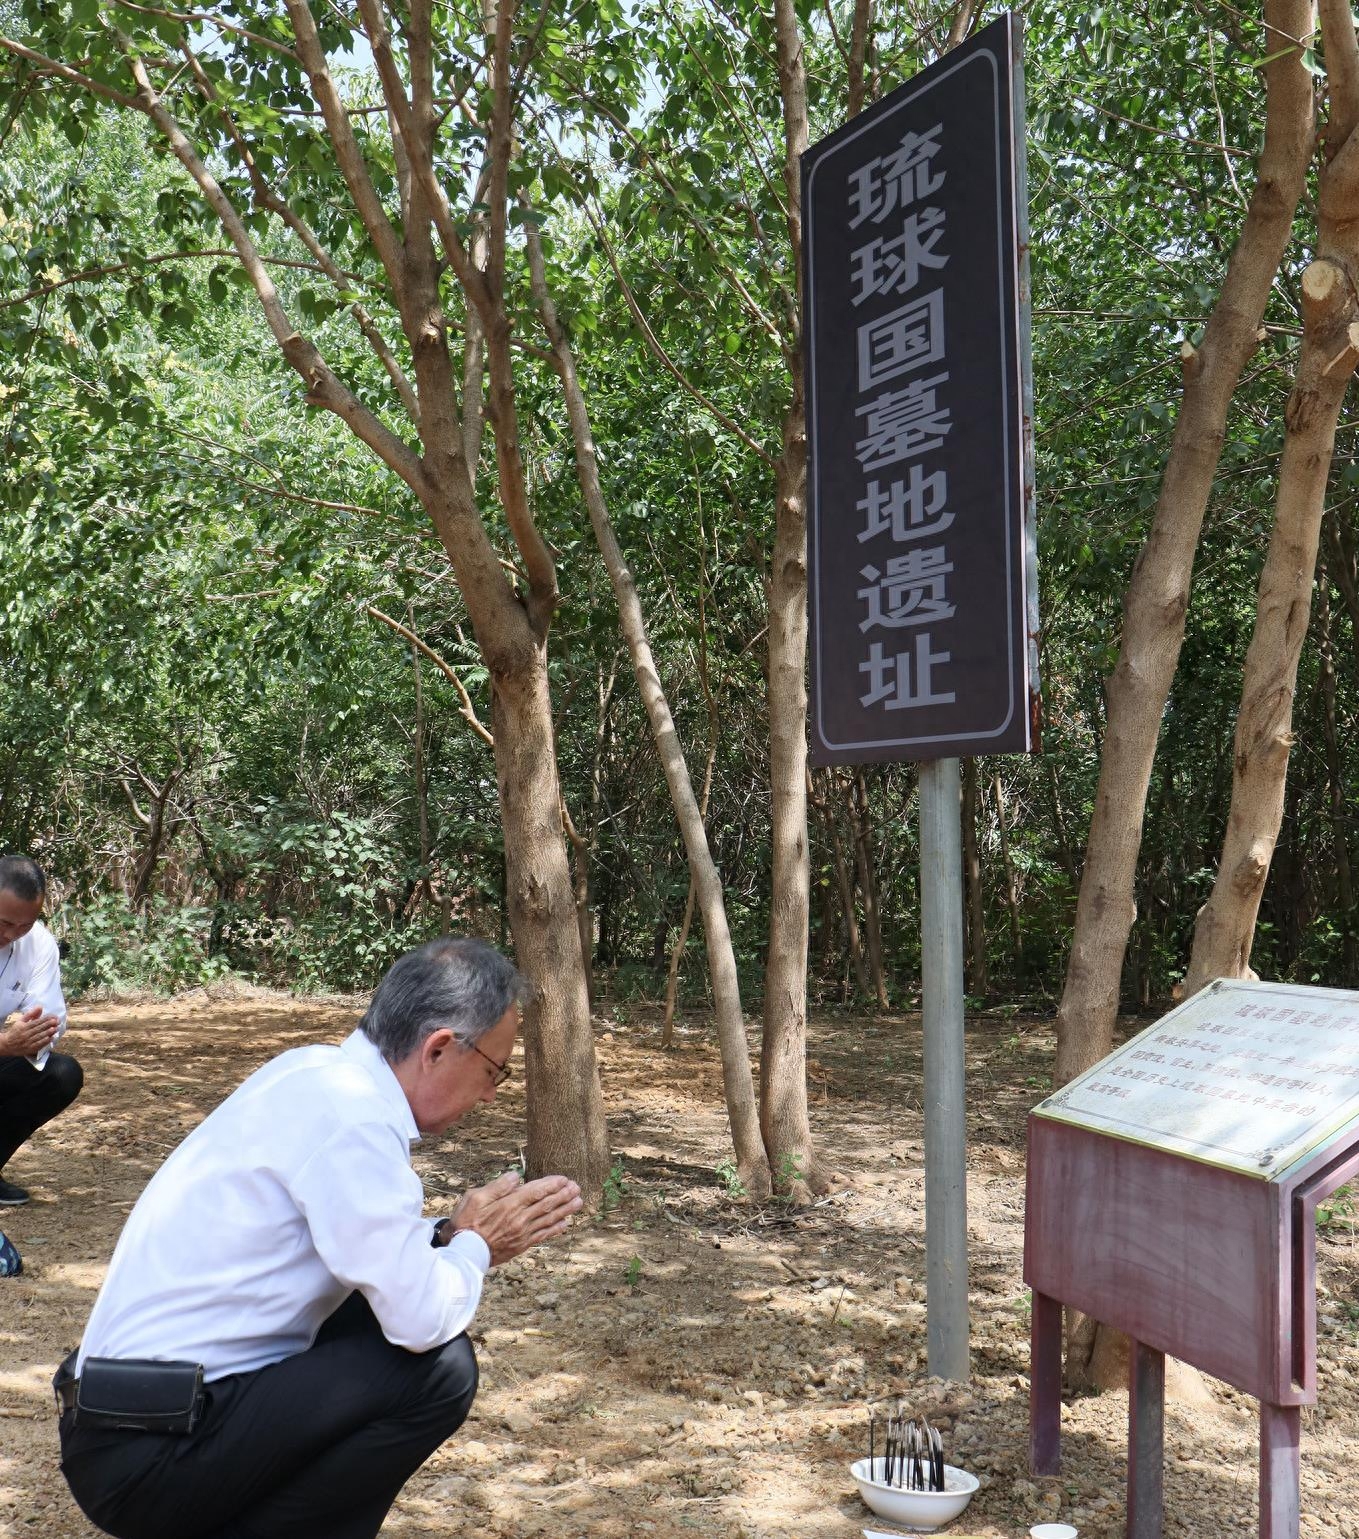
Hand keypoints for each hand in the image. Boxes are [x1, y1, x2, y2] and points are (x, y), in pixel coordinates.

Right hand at [0, 1006, 59, 1058]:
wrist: (7, 1045)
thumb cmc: (16, 1031)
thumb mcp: (20, 1021)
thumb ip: (30, 1014)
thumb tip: (40, 1007)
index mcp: (24, 1027)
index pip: (36, 1022)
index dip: (46, 1019)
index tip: (54, 1017)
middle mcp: (26, 1034)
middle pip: (39, 1029)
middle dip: (49, 1025)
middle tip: (57, 1021)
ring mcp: (28, 1042)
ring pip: (39, 1037)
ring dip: (48, 1033)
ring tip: (56, 1028)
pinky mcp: (30, 1049)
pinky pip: (38, 1045)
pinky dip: (45, 1042)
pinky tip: (51, 1038)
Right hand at [450, 1170, 582, 1265]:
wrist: (465, 1253)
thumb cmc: (467, 1222)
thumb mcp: (475, 1198)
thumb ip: (497, 1187)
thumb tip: (516, 1176)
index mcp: (509, 1205)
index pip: (536, 1192)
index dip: (552, 1185)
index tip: (564, 1179)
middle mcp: (519, 1219)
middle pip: (546, 1204)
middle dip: (563, 1195)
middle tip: (576, 1187)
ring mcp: (522, 1233)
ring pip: (549, 1219)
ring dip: (565, 1210)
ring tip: (578, 1202)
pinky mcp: (522, 1245)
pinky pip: (543, 1236)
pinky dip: (555, 1229)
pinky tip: (565, 1224)